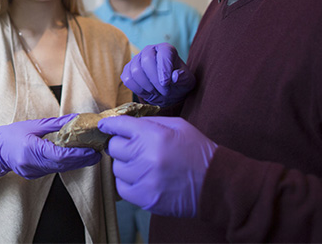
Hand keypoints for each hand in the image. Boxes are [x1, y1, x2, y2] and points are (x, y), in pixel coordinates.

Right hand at [0, 114, 101, 179]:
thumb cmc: (12, 134)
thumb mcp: (33, 125)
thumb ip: (54, 124)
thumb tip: (74, 119)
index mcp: (30, 149)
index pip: (58, 155)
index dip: (77, 154)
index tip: (91, 151)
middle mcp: (32, 163)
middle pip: (62, 164)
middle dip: (81, 160)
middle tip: (97, 154)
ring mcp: (32, 172)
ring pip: (59, 168)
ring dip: (76, 162)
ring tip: (91, 155)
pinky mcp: (34, 175)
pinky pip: (53, 169)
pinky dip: (66, 164)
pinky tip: (75, 158)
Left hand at [97, 115, 216, 217]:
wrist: (216, 184)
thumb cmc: (197, 152)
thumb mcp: (178, 126)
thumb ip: (150, 122)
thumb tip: (126, 122)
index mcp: (154, 135)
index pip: (119, 126)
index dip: (109, 125)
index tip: (104, 126)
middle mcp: (146, 156)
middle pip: (114, 147)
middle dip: (121, 145)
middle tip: (133, 147)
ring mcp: (144, 179)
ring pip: (117, 168)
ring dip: (126, 164)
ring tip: (143, 164)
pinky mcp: (145, 198)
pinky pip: (122, 187)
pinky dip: (127, 182)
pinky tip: (141, 178)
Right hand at [121, 43, 194, 105]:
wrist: (166, 90)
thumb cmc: (178, 83)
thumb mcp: (187, 82)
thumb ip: (184, 78)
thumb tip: (175, 76)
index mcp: (165, 49)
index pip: (163, 53)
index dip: (164, 69)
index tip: (166, 83)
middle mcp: (149, 50)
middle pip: (146, 61)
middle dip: (155, 80)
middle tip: (164, 91)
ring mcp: (136, 59)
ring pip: (135, 71)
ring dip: (147, 86)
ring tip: (157, 92)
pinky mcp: (128, 70)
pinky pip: (128, 79)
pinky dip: (138, 89)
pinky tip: (147, 92)